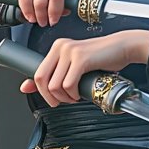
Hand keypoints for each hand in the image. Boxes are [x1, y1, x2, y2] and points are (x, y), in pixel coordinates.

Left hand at [20, 30, 148, 105]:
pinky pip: (68, 84)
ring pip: (55, 85)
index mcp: (57, 48)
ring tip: (74, 96)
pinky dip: (73, 94)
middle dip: (49, 96)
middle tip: (61, 102)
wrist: (123, 48)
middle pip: (41, 79)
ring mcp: (70, 52)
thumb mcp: (75, 66)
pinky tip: (80, 93)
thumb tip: (25, 87)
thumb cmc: (102, 59)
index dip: (39, 89)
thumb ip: (54, 75)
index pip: (37, 72)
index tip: (49, 98)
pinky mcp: (81, 59)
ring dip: (64, 97)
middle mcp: (60, 47)